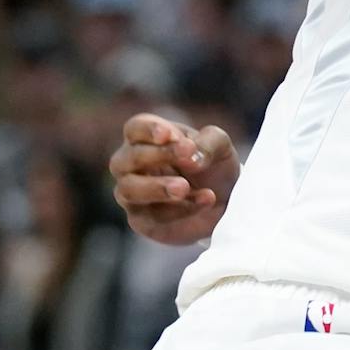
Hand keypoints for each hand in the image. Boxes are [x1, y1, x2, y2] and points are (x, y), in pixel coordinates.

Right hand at [109, 113, 239, 244]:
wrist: (224, 201)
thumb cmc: (212, 165)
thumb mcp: (220, 146)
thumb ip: (209, 143)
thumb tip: (193, 157)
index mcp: (146, 138)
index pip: (135, 128)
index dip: (148, 130)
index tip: (168, 135)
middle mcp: (130, 165)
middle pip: (125, 158)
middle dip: (158, 155)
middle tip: (188, 154)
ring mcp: (132, 194)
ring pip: (128, 189)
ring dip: (158, 187)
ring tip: (185, 187)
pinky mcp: (141, 221)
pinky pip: (151, 216)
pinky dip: (181, 208)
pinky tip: (205, 200)